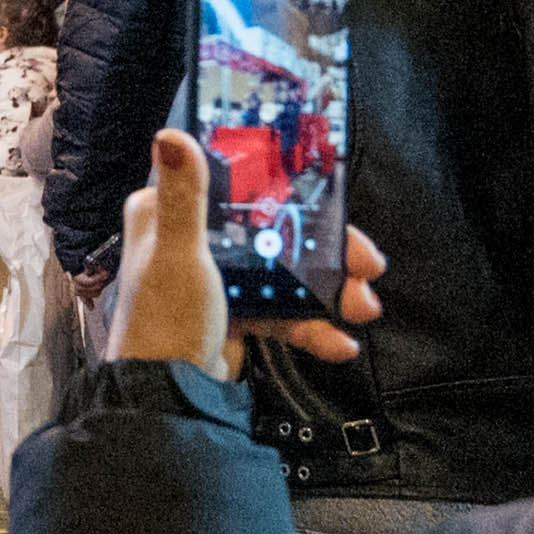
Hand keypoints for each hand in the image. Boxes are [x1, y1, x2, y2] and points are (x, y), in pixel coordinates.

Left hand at [105, 130, 381, 369]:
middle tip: (368, 265)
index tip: (333, 202)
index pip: (237, 186)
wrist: (166, 397)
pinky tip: (338, 343)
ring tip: (363, 308)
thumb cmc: (165, 320)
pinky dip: (310, 327)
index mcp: (168, 214)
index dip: (287, 190)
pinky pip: (280, 314)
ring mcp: (214, 280)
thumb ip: (184, 197)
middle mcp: (190, 241)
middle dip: (325, 250)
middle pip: (272, 230)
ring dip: (328, 292)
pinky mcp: (232, 316)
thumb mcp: (178, 253)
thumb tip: (170, 135)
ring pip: (283, 273)